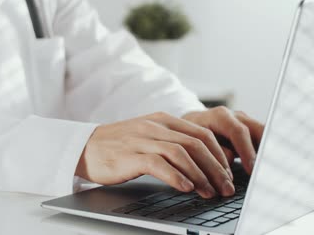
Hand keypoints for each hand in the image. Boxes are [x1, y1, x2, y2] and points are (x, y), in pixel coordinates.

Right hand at [75, 112, 235, 197]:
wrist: (85, 146)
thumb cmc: (119, 146)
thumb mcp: (149, 136)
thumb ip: (172, 142)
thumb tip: (203, 163)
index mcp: (164, 120)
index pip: (202, 133)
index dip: (220, 155)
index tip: (228, 174)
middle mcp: (156, 126)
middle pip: (197, 144)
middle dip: (216, 168)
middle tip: (227, 187)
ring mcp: (142, 139)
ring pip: (182, 153)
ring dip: (201, 175)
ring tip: (210, 192)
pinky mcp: (130, 155)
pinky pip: (159, 164)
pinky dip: (177, 177)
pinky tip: (186, 188)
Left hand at [183, 107, 263, 174]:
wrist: (193, 123)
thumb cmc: (193, 134)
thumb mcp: (196, 141)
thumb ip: (213, 151)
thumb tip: (228, 164)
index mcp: (221, 116)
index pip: (239, 132)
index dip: (247, 151)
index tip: (252, 169)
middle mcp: (237, 117)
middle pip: (259, 130)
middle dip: (265, 150)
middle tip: (267, 170)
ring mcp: (246, 123)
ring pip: (264, 135)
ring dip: (268, 152)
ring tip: (270, 170)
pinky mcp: (251, 132)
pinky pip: (262, 141)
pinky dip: (265, 154)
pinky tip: (267, 168)